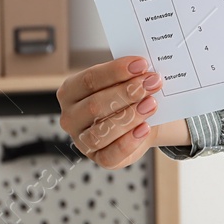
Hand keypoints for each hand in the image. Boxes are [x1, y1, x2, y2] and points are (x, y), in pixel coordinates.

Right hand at [57, 55, 184, 168]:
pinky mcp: (98, 158)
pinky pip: (110, 155)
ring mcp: (82, 141)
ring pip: (101, 132)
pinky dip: (129, 142)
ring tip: (152, 104)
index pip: (89, 80)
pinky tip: (145, 128)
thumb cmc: (126, 96)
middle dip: (127, 92)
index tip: (141, 64)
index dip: (116, 71)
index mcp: (70, 91)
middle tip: (152, 82)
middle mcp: (71, 117)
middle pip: (95, 105)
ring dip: (130, 116)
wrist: (140, 121)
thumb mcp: (125, 81)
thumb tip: (145, 69)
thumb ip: (129, 75)